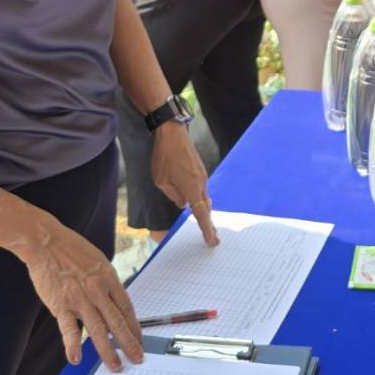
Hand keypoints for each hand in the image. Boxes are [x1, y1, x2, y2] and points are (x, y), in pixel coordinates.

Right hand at [16, 215, 143, 371]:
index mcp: (109, 279)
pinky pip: (69, 328)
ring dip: (107, 351)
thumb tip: (114, 302)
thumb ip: (106, 283)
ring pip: (98, 329)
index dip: (135, 327)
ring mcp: (80, 299)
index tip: (140, 340)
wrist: (47, 242)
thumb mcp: (99, 262)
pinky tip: (76, 358)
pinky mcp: (61, 304)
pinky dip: (73, 345)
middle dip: (129, 343)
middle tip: (137, 359)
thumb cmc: (73, 250)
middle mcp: (98, 290)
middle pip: (118, 322)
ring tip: (115, 365)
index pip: (127, 308)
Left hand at [151, 123, 218, 245]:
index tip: (213, 240)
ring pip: (203, 196)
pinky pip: (200, 187)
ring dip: (201, 207)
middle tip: (212, 237)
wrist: (172, 133)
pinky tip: (192, 198)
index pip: (201, 213)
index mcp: (191, 188)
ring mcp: (202, 175)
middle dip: (208, 222)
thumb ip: (174, 195)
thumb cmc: (164, 157)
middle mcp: (201, 183)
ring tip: (202, 221)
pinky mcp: (200, 169)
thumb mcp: (161, 181)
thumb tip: (183, 202)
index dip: (207, 228)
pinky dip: (198, 196)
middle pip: (205, 206)